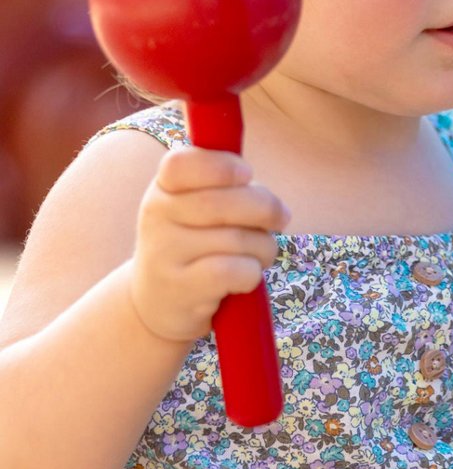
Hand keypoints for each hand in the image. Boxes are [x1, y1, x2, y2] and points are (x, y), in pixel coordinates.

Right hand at [130, 147, 289, 342]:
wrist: (159, 305)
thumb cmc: (196, 245)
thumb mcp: (199, 208)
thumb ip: (229, 189)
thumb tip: (271, 205)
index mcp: (162, 188)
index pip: (181, 164)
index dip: (222, 166)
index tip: (247, 174)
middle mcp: (156, 216)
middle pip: (224, 202)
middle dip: (266, 209)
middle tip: (281, 218)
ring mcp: (163, 254)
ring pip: (237, 239)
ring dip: (264, 247)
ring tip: (259, 254)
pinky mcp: (180, 289)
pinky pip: (235, 270)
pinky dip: (252, 273)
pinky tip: (245, 278)